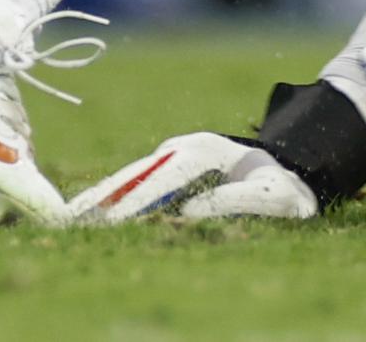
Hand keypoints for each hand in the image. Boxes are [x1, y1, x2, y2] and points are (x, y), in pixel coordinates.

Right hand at [67, 131, 320, 221]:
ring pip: (132, 176)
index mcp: (207, 149)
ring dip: (103, 196)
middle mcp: (185, 147)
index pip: (166, 174)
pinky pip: (138, 184)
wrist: (294, 172)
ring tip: (71, 216)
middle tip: (72, 215)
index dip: (138, 197)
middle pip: (139, 171)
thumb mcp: (272, 196)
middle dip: (105, 194)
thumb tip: (187, 214)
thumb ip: (234, 201)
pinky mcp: (171, 168)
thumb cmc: (285, 188)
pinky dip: (114, 198)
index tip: (113, 218)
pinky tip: (93, 214)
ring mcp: (175, 155)